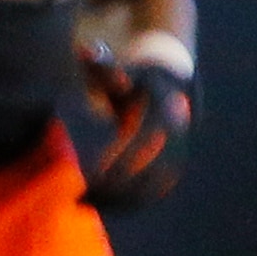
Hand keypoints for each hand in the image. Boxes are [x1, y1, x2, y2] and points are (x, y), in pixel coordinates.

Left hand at [79, 38, 190, 212]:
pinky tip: (102, 206)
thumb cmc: (133, 79)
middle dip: (116, 188)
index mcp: (161, 114)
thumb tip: (87, 49)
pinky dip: (131, 202)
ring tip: (83, 203)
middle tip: (79, 196)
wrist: (173, 87)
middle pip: (148, 172)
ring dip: (121, 200)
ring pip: (154, 187)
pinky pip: (156, 191)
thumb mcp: (119, 70)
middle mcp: (174, 138)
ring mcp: (178, 154)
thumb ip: (103, 65)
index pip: (141, 146)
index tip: (89, 175)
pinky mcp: (174, 167)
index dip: (117, 162)